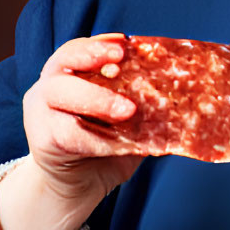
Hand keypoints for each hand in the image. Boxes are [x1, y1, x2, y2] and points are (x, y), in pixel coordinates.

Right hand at [0, 35, 142, 229]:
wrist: (78, 188)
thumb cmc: (106, 148)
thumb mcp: (130, 125)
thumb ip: (147, 110)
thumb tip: (189, 103)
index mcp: (71, 75)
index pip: (80, 49)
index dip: (99, 43)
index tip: (124, 41)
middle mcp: (50, 87)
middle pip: (64, 62)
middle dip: (92, 57)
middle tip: (121, 62)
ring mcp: (40, 112)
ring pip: (61, 93)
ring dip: (97, 99)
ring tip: (128, 110)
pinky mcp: (42, 140)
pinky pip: (68, 133)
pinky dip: (96, 139)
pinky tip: (117, 144)